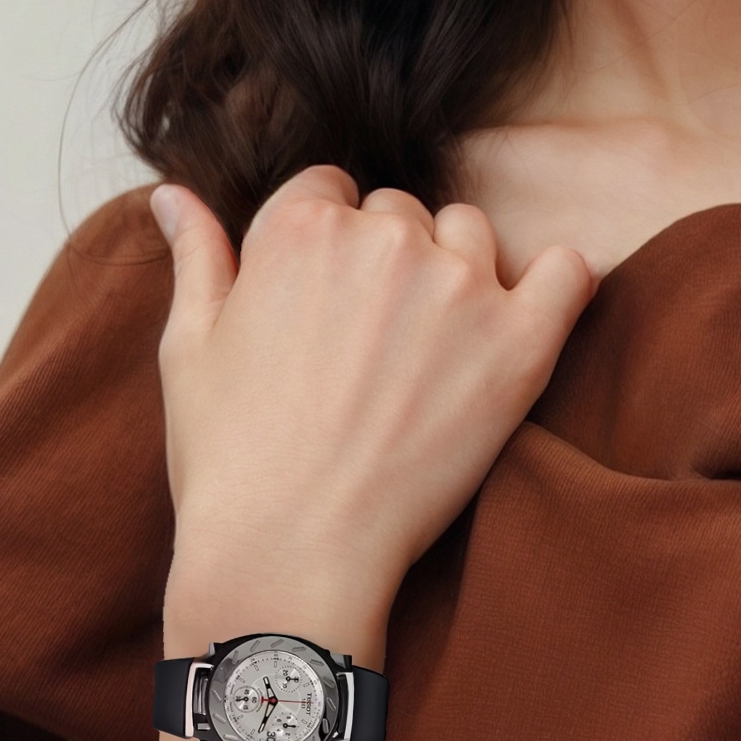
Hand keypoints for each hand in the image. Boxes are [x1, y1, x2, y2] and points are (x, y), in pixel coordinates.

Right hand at [148, 165, 595, 612]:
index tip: (329, 303)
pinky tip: (526, 317)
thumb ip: (196, 257)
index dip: (329, 245)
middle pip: (401, 214)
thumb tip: (172, 194)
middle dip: (388, 261)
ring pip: (471, 236)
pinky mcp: (517, 346)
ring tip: (431, 349)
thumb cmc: (231, 459)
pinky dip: (556, 284)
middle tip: (374, 344)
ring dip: (456, 272)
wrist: (291, 550)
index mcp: (301, 228)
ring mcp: (457, 288)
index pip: (332, 191)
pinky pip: (568, 275)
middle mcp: (383, 239)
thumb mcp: (189, 348)